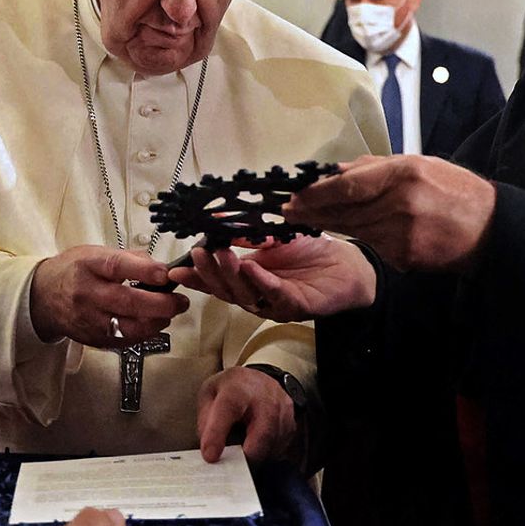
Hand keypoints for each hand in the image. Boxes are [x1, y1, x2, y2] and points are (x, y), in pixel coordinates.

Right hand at [30, 246, 188, 347]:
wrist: (43, 296)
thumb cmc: (75, 269)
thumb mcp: (96, 252)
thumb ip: (129, 258)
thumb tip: (161, 268)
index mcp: (88, 265)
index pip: (117, 267)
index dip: (144, 271)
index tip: (166, 274)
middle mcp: (87, 293)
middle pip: (127, 302)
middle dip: (160, 304)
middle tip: (180, 301)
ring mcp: (89, 319)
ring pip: (128, 327)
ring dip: (156, 322)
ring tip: (170, 313)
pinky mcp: (93, 338)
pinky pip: (124, 340)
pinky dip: (144, 333)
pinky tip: (154, 324)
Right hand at [170, 236, 375, 320]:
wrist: (348, 264)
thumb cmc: (310, 251)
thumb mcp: (271, 236)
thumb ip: (245, 233)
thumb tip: (218, 219)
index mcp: (248, 280)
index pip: (216, 281)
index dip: (196, 277)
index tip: (176, 268)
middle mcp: (257, 296)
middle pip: (225, 291)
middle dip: (209, 273)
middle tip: (200, 253)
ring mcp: (275, 304)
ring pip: (245, 297)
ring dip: (231, 276)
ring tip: (222, 254)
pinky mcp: (296, 307)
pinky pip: (274, 295)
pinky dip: (261, 282)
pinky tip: (251, 267)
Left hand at [195, 366, 297, 463]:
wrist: (259, 380)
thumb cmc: (232, 389)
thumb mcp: (210, 394)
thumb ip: (206, 421)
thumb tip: (208, 450)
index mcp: (238, 388)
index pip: (228, 409)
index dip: (218, 434)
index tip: (210, 457)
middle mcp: (265, 397)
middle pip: (262, 433)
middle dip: (246, 457)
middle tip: (231, 468)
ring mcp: (283, 411)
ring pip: (272, 446)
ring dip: (255, 457)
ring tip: (241, 452)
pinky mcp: (292, 425)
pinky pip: (280, 449)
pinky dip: (265, 455)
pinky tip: (255, 447)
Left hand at [283, 155, 495, 270]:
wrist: (490, 227)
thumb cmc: (453, 189)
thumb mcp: (418, 164)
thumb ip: (376, 168)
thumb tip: (336, 172)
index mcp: (404, 174)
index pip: (348, 185)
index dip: (317, 193)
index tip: (295, 195)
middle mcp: (401, 204)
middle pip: (345, 211)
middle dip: (314, 212)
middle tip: (288, 211)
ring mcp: (403, 234)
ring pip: (354, 230)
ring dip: (329, 226)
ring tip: (307, 219)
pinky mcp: (406, 256)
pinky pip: (374, 246)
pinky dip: (361, 238)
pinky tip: (348, 232)